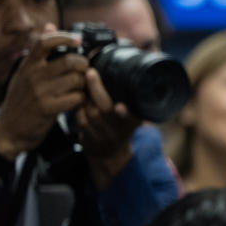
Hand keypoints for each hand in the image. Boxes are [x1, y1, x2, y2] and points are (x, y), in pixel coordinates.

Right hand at [0, 28, 85, 157]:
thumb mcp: (24, 73)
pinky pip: (76, 98)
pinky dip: (82, 100)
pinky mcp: (48, 108)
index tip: (78, 40)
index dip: (63, 37)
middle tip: (85, 72)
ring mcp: (40, 92)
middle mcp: (33, 76)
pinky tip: (78, 102)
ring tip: (81, 89)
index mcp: (27, 65)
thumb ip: (38, 52)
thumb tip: (49, 26)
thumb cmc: (20, 101)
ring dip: (85, 84)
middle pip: (68, 61)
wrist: (8, 131)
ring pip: (76, 80)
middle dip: (83, 66)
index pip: (44, 42)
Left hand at [75, 68, 136, 187]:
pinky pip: (78, 120)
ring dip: (83, 98)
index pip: (129, 117)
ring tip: (82, 85)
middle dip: (96, 90)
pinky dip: (77, 109)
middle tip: (90, 72)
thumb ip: (136, 99)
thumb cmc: (122, 129)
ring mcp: (101, 137)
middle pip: (102, 110)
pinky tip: (79, 102)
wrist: (111, 158)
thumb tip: (148, 67)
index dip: (125, 113)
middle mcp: (117, 132)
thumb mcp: (135, 117)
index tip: (120, 107)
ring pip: (86, 112)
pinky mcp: (88, 140)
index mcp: (132, 124)